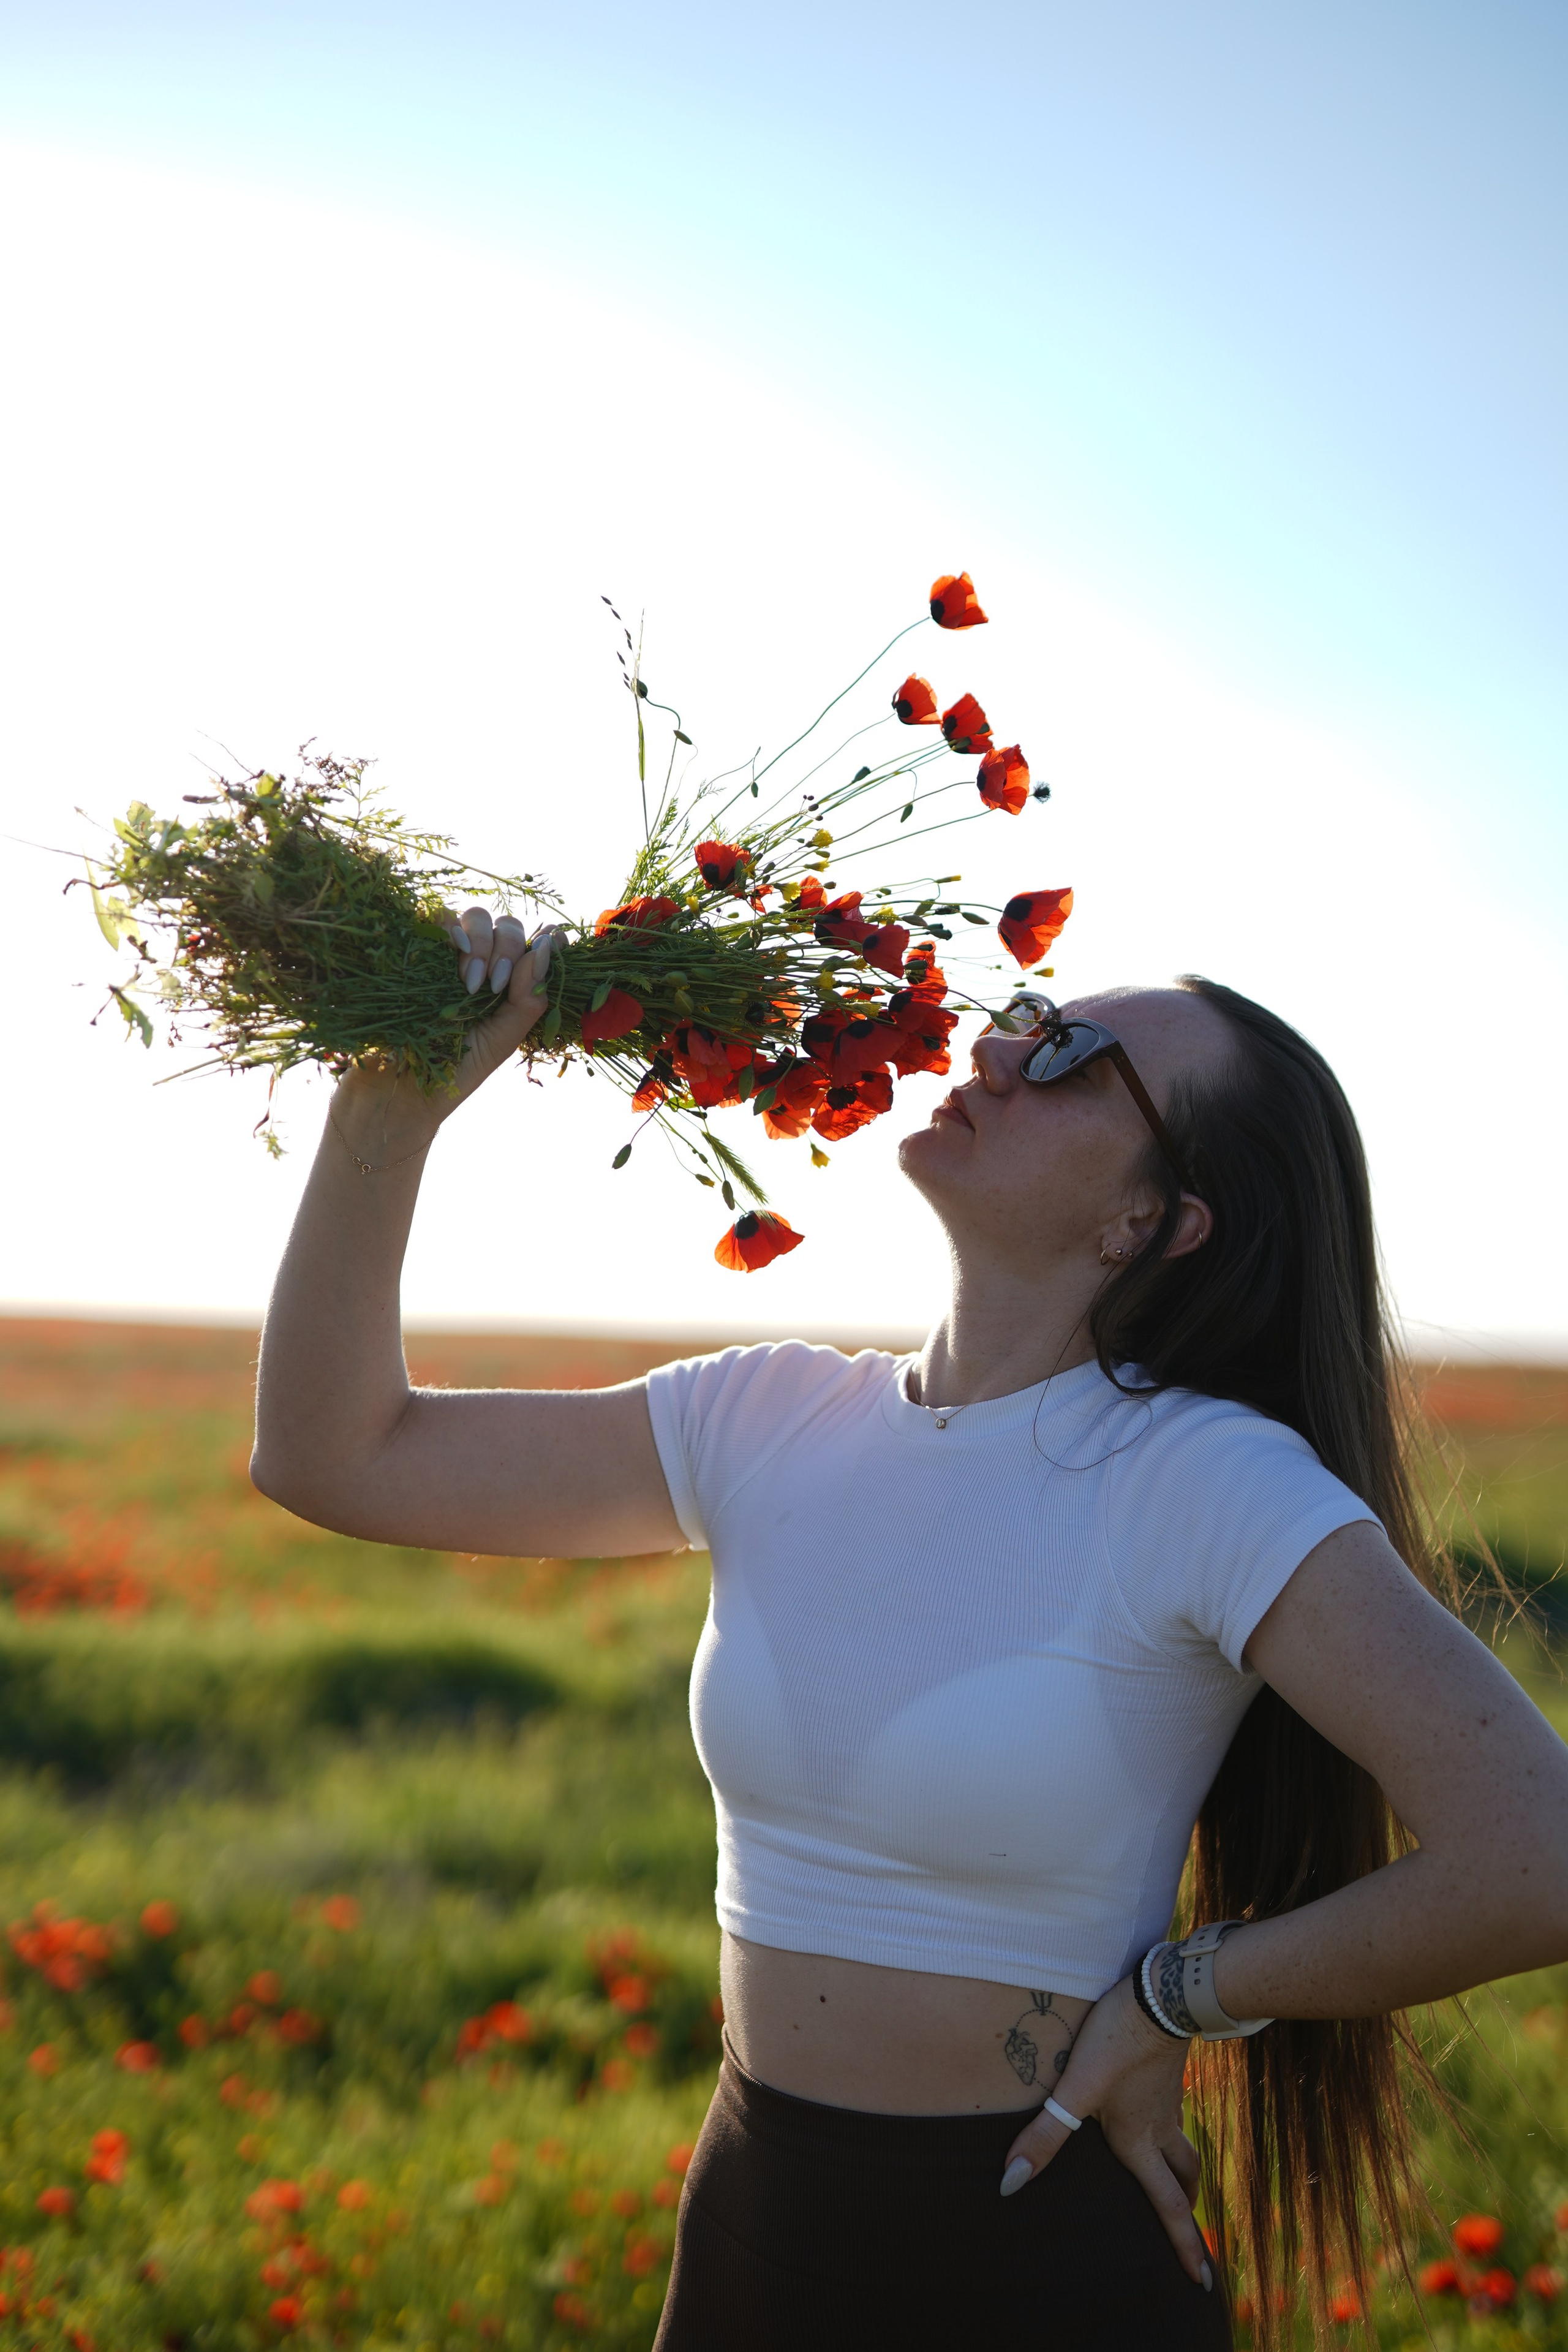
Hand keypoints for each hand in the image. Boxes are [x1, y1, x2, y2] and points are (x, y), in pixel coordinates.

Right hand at [331, 912, 562, 1156]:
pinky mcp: (413, 951)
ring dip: (482, 942)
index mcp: (505, 983)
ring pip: (474, 917)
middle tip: (493, 988)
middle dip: (508, 949)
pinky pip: (434, 918)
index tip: (550, 950)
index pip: (532, 943)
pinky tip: (456, 955)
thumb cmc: (455, 1069)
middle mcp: (479, 964)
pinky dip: (451, 928)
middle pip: (505, 926)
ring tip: (471, 984)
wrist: (400, 1092)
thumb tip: (547, 948)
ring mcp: (446, 956)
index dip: (546, 940)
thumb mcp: (502, 1039)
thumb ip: (528, 999)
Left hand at [999, 1976, 1210, 2290]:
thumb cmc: (1117, 2043)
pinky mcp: (1169, 2072)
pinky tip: (1155, 2114)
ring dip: (1184, 2172)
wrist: (1161, 1995)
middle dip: (1187, 2212)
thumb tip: (1010, 2185)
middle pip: (1184, 2181)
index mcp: (1140, 2143)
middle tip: (1190, 2236)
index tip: (1202, 2283)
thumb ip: (1044, 2136)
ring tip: (1177, 2183)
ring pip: (1184, 2147)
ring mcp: (1169, 2100)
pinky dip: (1172, 2131)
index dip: (1185, 2247)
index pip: (1168, 2207)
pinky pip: (1175, 2115)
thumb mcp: (1075, 2090)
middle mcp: (1160, 2128)